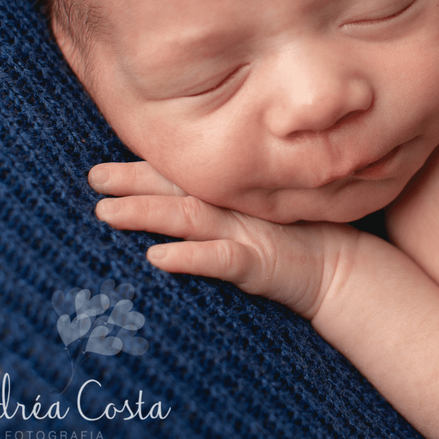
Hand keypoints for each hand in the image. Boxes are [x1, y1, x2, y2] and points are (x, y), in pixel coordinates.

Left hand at [89, 161, 350, 317]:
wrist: (345, 271)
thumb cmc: (301, 241)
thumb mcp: (260, 215)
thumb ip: (225, 203)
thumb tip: (178, 202)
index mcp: (233, 194)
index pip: (182, 176)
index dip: (142, 169)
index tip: (102, 168)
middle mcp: (235, 207)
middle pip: (177, 189)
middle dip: (133, 181)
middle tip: (94, 178)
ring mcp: (247, 232)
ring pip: (188, 217)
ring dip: (146, 213)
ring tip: (106, 213)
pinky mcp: (259, 264)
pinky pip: (221, 260)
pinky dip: (190, 258)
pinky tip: (158, 259)